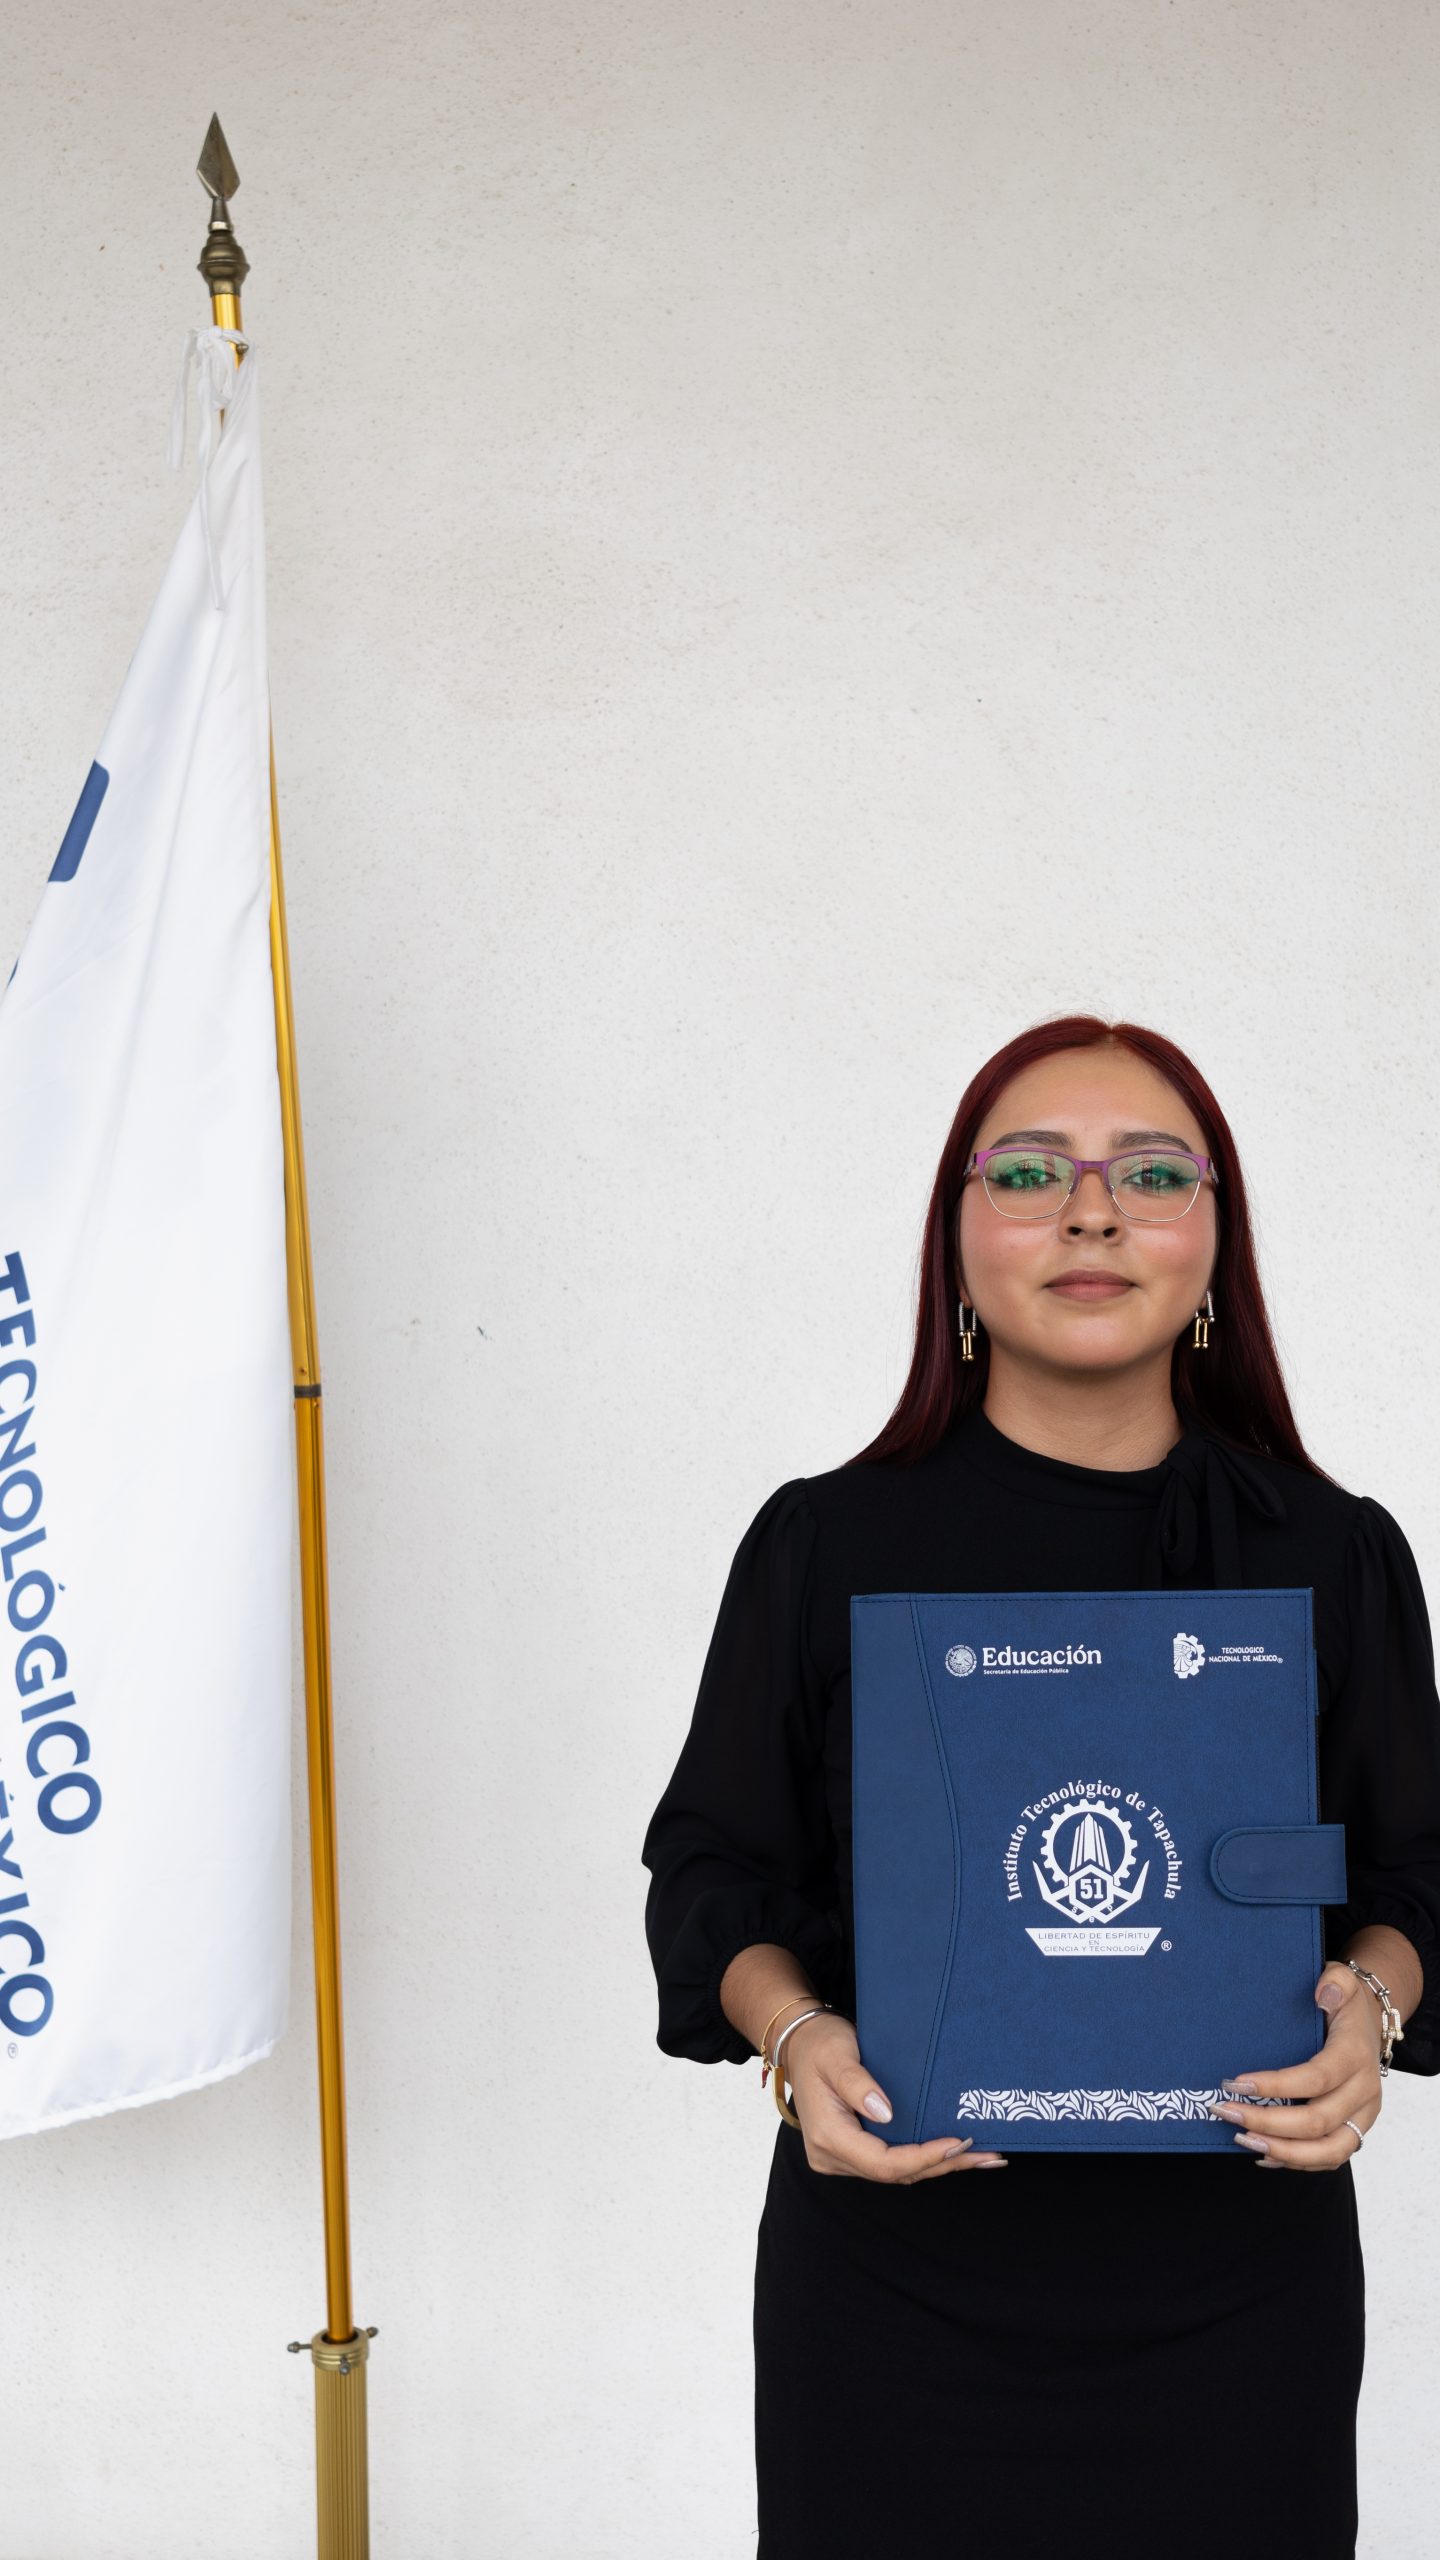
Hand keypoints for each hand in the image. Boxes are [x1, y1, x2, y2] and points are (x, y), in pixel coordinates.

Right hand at [781, 2011, 1006, 2179]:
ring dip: (939, 2165)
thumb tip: (886, 2113)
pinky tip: (954, 2153)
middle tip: (987, 2156)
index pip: (883, 2162)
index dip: (924, 2157)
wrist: (802, 2042)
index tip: (958, 2142)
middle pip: (896, 2173)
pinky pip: (892, 2163)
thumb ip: (858, 2084)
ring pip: (897, 2172)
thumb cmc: (820, 2043)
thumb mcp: (836, 2055)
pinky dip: (924, 2159)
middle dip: (943, 2164)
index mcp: (828, 2137)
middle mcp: (833, 2157)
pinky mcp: (853, 2152)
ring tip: (983, 2157)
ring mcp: (842, 2158)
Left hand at [1208, 1960, 1383, 2169]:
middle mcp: (1365, 2091)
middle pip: (1318, 2121)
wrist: (1370, 2022)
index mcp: (1356, 2055)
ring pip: (1330, 2150)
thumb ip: (1335, 1981)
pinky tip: (1264, 2153)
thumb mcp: (1343, 1980)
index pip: (1316, 2079)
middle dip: (1268, 2122)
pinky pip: (1331, 2158)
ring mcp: (1363, 2115)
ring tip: (1241, 2138)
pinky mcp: (1356, 2130)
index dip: (1276, 2086)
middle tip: (1225, 2111)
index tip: (1236, 2083)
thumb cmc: (1345, 2003)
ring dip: (1283, 2151)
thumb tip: (1323, 1992)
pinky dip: (1297, 2161)